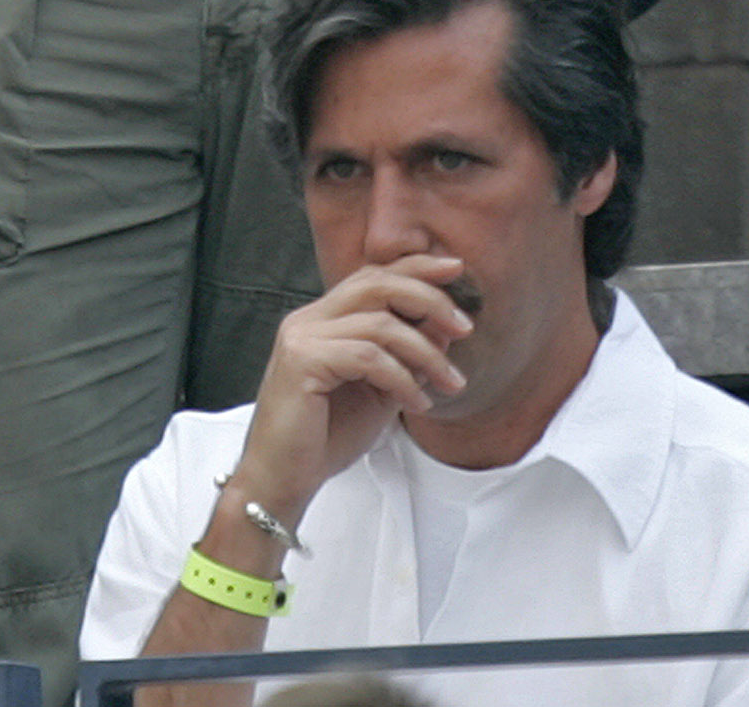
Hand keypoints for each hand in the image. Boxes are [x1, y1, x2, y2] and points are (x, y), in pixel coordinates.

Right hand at [231, 256, 473, 517]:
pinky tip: (417, 402)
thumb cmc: (325, 439)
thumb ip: (406, 358)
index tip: (457, 269)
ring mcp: (302, 336)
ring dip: (426, 353)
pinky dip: (403, 378)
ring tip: (450, 383)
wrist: (282, 481)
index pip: (372, 276)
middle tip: (466, 327)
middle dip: (429, 299)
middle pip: (377, 284)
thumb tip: (445, 329)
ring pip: (380, 323)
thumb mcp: (380, 391)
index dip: (416, 267)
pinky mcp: (302, 360)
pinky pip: (369, 357)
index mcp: (323, 319)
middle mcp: (309, 319)